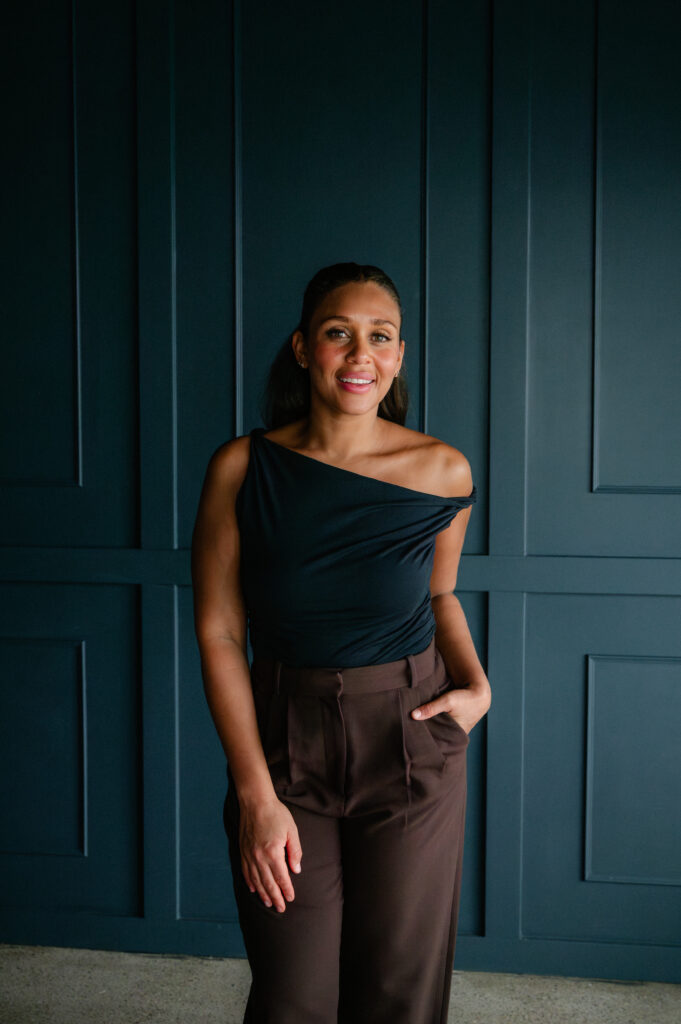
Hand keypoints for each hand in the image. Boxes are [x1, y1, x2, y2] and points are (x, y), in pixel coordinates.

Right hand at [238, 795, 302, 911]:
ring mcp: (249, 855)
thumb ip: (295, 851)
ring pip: (256, 880)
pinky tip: (254, 889)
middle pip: (268, 883)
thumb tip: (296, 870)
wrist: (255, 802)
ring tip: (268, 903)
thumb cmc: (276, 814)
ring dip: (263, 894)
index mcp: (273, 853)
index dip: (286, 890)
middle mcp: (259, 857)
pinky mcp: (242, 851)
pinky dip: (250, 882)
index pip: (281, 877)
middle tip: (281, 908)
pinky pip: (246, 872)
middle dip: (275, 897)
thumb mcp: (291, 830)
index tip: (291, 898)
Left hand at [411, 678, 490, 734]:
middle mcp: (454, 735)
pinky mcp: (453, 723)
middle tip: (410, 733)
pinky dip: (433, 722)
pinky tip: (423, 720)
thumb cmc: (465, 698)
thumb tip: (413, 715)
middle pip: (436, 737)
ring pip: (438, 731)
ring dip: (429, 728)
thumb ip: (431, 709)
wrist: (479, 692)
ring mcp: (454, 730)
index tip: (412, 738)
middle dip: (425, 735)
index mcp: (454, 736)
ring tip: (414, 727)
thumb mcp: (447, 701)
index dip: (425, 741)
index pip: (436, 743)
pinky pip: (440, 725)